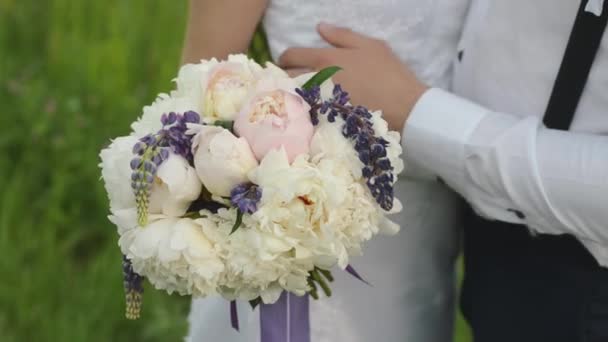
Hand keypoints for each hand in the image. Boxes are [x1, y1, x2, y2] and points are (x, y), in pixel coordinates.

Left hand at [279, 22, 427, 131]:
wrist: (402, 106)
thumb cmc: (388, 72)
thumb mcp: (370, 45)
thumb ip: (342, 36)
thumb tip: (320, 27)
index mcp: (325, 59)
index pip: (290, 55)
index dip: (285, 57)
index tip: (288, 62)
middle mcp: (316, 81)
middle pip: (286, 78)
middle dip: (285, 76)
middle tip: (292, 78)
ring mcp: (318, 104)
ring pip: (292, 97)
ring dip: (291, 94)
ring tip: (298, 94)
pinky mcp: (325, 121)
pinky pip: (304, 114)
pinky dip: (302, 110)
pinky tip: (308, 110)